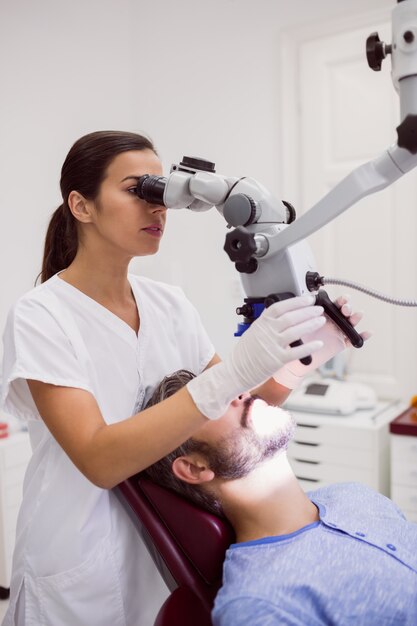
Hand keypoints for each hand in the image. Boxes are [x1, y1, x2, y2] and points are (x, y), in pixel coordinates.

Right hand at [187, 295, 325, 418]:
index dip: (296, 302)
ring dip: (310, 324)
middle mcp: (267, 332)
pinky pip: (297, 352)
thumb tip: (284, 316)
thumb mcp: (253, 332)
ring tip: (321, 320)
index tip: (308, 299)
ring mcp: (272, 345)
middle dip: (307, 311)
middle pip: (291, 317)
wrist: (235, 371)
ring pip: (295, 331)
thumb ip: (267, 324)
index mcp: (261, 323)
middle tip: (319, 309)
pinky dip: (309, 347)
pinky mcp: (277, 360)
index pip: (280, 307)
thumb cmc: (244, 353)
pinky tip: (318, 344)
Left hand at [273, 294, 370, 388]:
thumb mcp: (296, 323)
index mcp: (321, 313)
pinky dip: (362, 336)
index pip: (333, 303)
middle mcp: (330, 321)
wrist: (293, 360)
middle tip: (346, 308)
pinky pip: (353, 340)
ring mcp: (337, 332)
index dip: (340, 300)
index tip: (343, 299)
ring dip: (355, 317)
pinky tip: (367, 333)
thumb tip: (308, 297)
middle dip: (347, 307)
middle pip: (343, 311)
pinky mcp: (340, 344)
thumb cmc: (293, 339)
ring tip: (357, 315)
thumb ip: (303, 311)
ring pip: (350, 323)